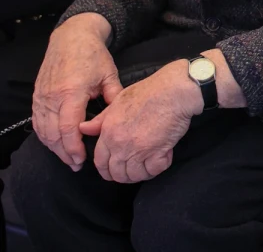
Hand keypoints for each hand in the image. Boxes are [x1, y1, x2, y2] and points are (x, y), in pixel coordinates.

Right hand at [32, 13, 120, 170]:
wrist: (71, 38)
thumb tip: (120, 118)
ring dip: (54, 147)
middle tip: (76, 165)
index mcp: (71, 92)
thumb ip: (114, 98)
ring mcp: (41, 97)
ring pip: (43, 130)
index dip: (74, 147)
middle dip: (64, 153)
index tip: (82, 159)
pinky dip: (45, 136)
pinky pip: (37, 122)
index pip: (68, 129)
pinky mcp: (37, 97)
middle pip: (53, 134)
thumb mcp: (109, 75)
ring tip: (67, 158)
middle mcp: (52, 97)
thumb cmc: (92, 55)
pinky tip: (54, 143)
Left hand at [79, 59, 197, 182]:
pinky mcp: (157, 153)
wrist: (173, 91)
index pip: (100, 162)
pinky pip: (154, 170)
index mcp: (108, 132)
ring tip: (149, 164)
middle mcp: (120, 145)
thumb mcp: (119, 101)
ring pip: (135, 175)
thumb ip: (101, 119)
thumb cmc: (149, 91)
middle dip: (124, 176)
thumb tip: (83, 128)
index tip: (114, 170)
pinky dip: (158, 167)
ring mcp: (138, 150)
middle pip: (116, 173)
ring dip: (142, 173)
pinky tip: (163, 157)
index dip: (107, 170)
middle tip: (135, 170)